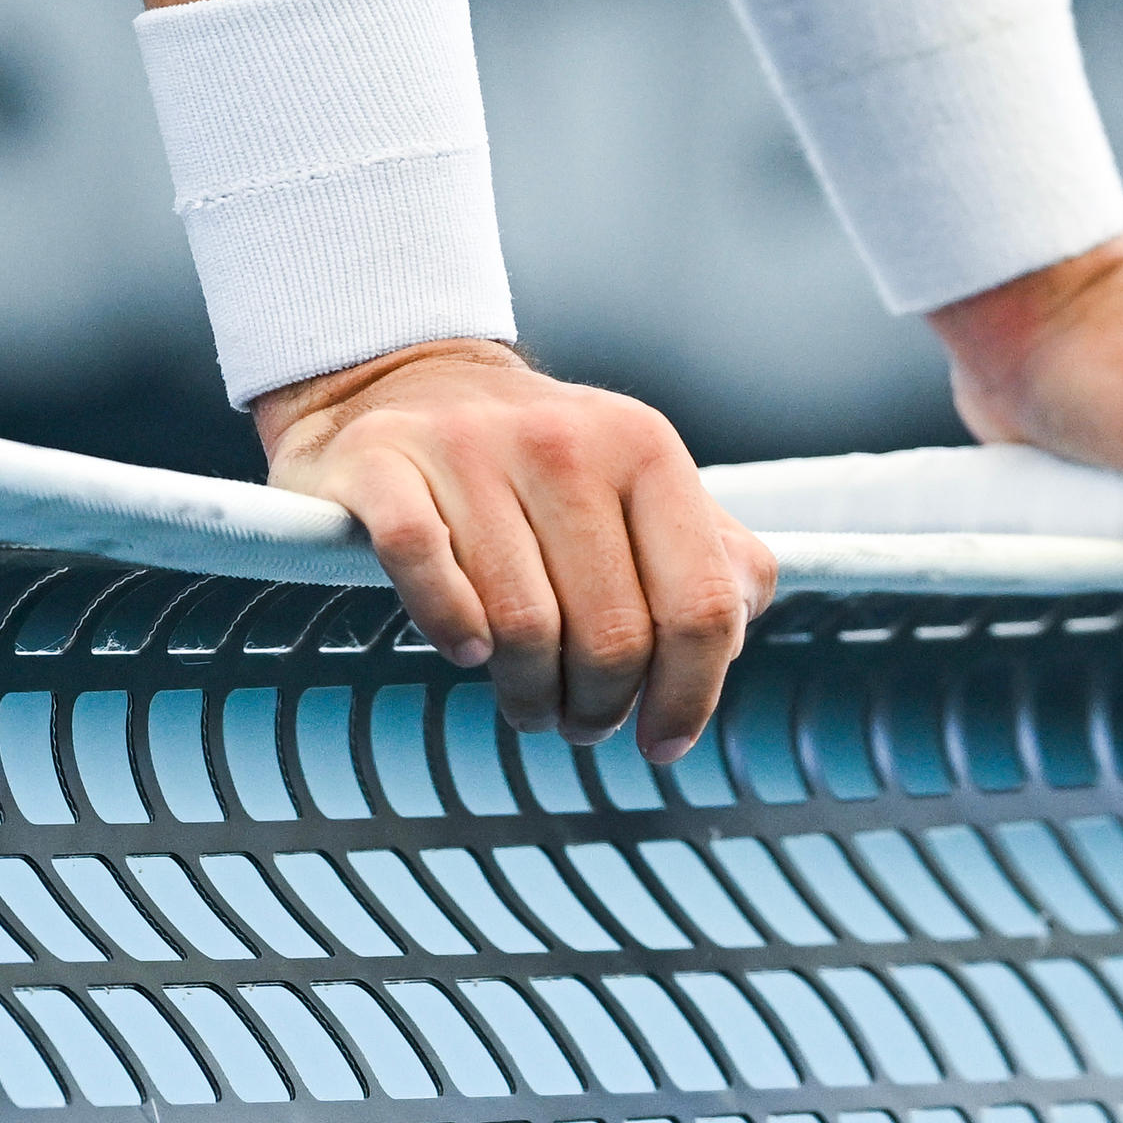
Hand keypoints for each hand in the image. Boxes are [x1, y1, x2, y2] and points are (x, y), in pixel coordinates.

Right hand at [256, 340, 776, 754]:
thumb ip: (711, 557)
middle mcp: (564, 439)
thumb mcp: (643, 489)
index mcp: (645, 449)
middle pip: (611, 638)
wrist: (418, 379)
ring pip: (522, 628)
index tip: (662, 743)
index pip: (700, 606)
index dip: (690, 697)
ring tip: (525, 694)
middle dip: (597, 708)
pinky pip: (425, 569)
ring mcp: (470, 447)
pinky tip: (468, 648)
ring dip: (527, 694)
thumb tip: (738, 627)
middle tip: (576, 717)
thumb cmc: (547, 466)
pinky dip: (451, 630)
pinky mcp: (384, 463)